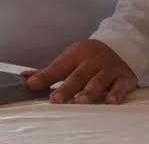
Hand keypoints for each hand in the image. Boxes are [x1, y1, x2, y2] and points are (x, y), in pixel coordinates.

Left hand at [23, 39, 137, 104]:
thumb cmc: (89, 58)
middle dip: (66, 88)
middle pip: (78, 75)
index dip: (44, 77)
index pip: (58, 66)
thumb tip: (25, 77)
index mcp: (76, 54)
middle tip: (55, 99)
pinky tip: (111, 101)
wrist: (121, 47)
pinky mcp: (124, 78)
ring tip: (81, 101)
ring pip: (98, 81)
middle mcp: (92, 60)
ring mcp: (108, 68)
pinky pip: (120, 86)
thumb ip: (48, 72)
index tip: (31, 85)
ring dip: (89, 91)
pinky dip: (116, 93)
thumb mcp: (69, 59)